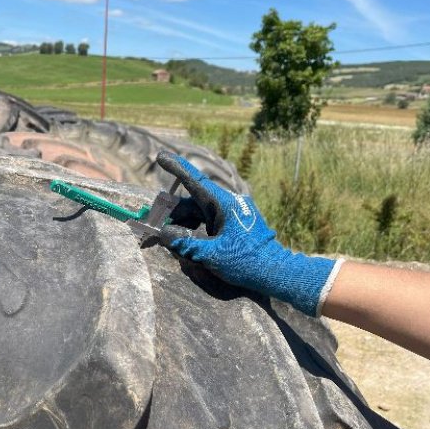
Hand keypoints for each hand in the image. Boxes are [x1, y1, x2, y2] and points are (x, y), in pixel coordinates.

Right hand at [157, 151, 341, 316]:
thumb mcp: (212, 255)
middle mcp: (227, 204)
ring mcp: (231, 214)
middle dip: (172, 212)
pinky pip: (208, 221)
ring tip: (168, 238)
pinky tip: (186, 241)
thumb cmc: (246, 262)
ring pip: (199, 212)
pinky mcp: (234, 224)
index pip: (195, 181)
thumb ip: (185, 244)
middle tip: (152, 224)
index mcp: (223, 204)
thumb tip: (164, 234)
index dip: (176, 168)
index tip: (161, 156)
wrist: (276, 272)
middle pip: (192, 201)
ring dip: (182, 223)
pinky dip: (195, 229)